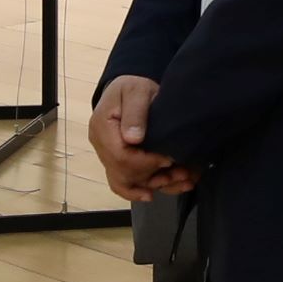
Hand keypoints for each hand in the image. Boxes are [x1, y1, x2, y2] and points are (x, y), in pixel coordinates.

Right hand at [87, 75, 184, 199]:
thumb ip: (135, 113)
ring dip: (151, 185)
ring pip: (122, 182)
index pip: (121, 156)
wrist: (128, 90)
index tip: (168, 158)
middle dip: (153, 176)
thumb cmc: (132, 87)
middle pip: (122, 173)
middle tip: (181, 171)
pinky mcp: (115, 161)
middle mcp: (101, 145)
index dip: (146, 162)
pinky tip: (152, 194)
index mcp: (102, 127)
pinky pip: (122, 183)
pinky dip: (137, 191)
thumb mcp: (136, 92)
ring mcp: (106, 155)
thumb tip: (133, 139)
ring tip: (177, 182)